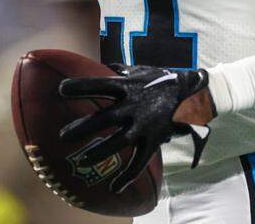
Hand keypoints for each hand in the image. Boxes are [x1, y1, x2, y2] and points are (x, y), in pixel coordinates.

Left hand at [59, 65, 212, 191]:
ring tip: (82, 161)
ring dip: (100, 152)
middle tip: (62, 136)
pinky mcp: (154, 140)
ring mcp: (145, 125)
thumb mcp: (142, 70)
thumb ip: (121, 71)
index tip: (61, 90)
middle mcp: (134, 106)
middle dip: (83, 128)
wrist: (193, 93)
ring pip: (119, 142)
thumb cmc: (163, 79)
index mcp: (128, 86)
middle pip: (105, 118)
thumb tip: (104, 67)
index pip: (100, 85)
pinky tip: (114, 188)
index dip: (81, 87)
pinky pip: (139, 162)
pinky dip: (127, 176)